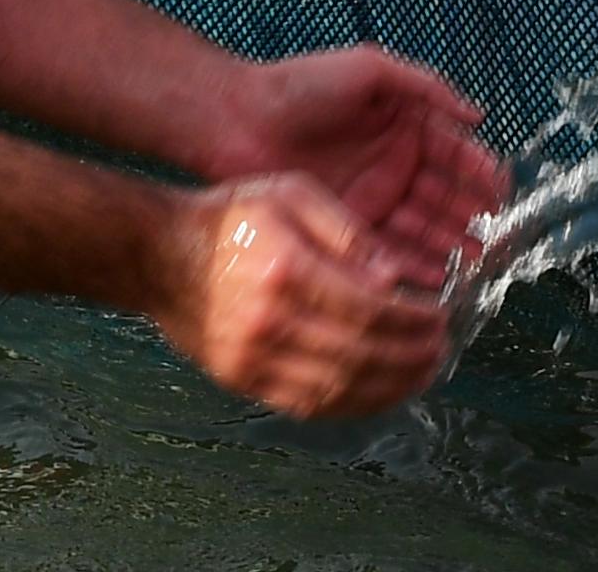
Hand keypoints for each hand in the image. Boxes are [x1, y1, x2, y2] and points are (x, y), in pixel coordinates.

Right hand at [151, 172, 450, 418]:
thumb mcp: (292, 193)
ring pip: (336, 389)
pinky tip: (378, 392)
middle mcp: (269, 322)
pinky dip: (349, 404)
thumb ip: (348, 233)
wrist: (157, 255)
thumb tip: (394, 275)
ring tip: (422, 374)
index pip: (368, 310)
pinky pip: (304, 404)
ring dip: (388, 388)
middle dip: (410, 357)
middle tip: (441, 350)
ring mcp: (252, 359)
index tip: (439, 317)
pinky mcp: (240, 380)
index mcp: (287, 270)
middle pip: (359, 355)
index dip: (412, 321)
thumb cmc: (228, 216)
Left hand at [207, 48, 509, 284]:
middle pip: (443, 196)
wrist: (238, 119)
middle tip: (496, 242)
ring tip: (472, 265)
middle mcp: (393, 166)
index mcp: (404, 126)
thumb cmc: (303, 86)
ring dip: (447, 246)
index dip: (480, 173)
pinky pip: (384, 250)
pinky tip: (434, 276)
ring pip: (419, 228)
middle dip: (470, 218)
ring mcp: (370, 199)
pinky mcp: (344, 228)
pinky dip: (409, 264)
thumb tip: (478, 114)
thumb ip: (427, 88)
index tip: (503, 194)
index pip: (454, 153)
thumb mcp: (371, 70)